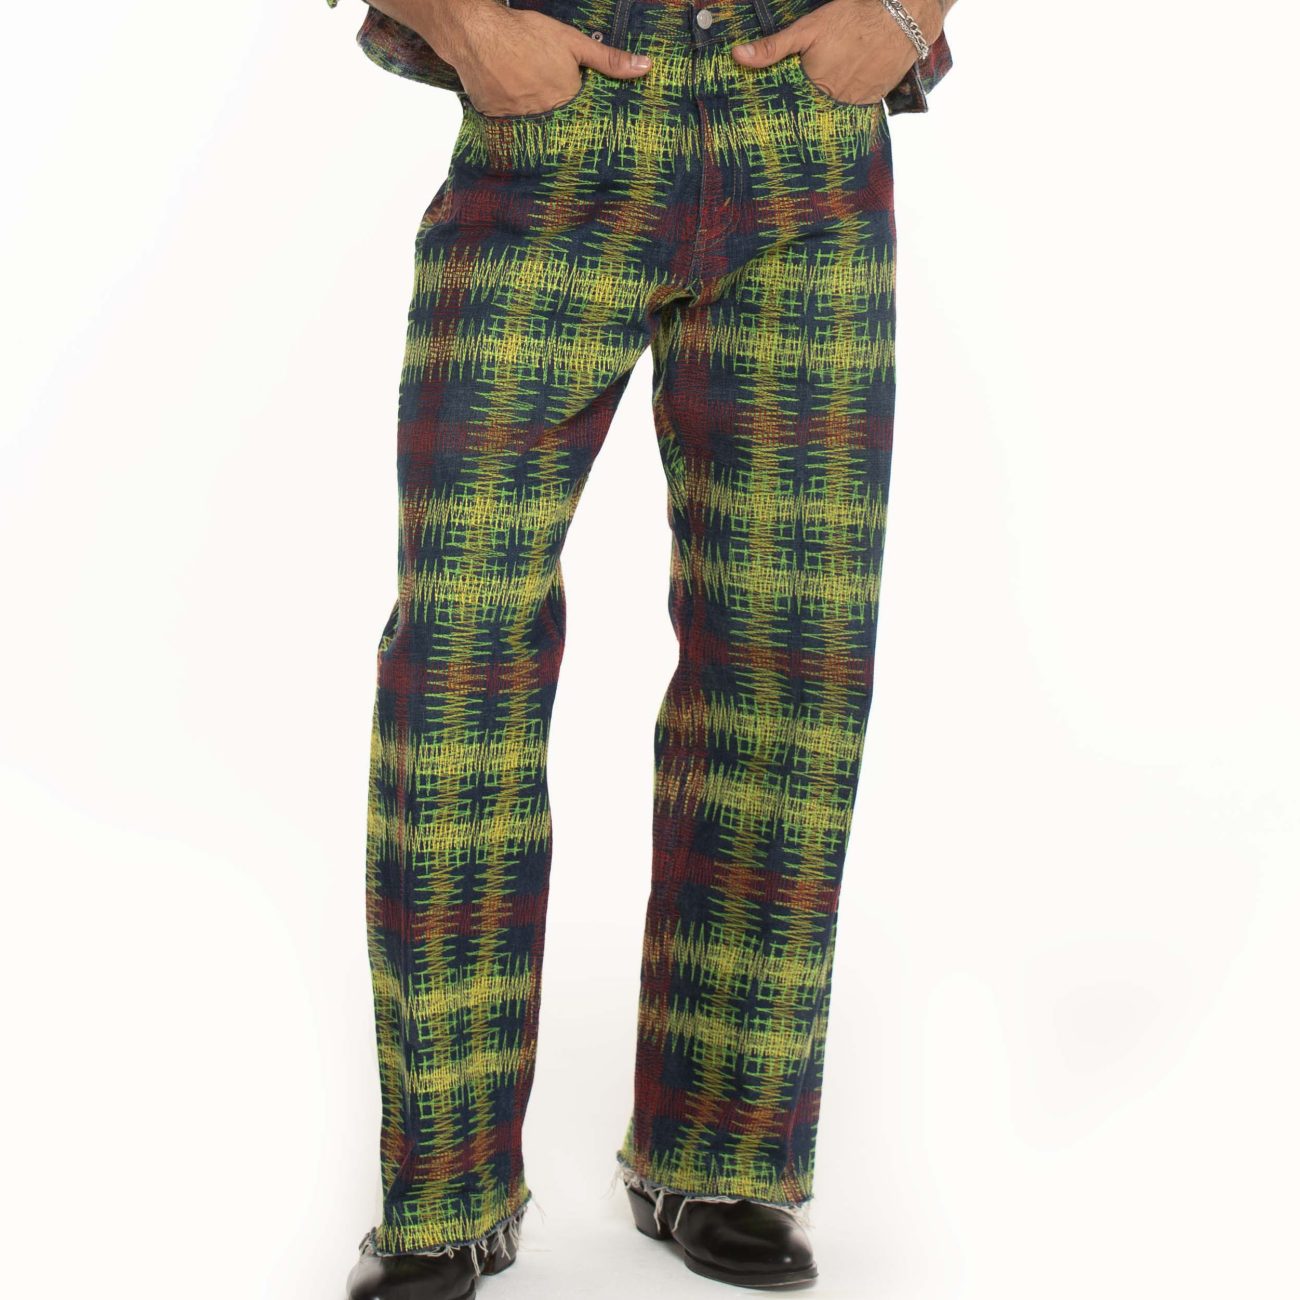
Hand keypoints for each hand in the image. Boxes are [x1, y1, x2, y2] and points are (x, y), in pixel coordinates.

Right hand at [420, 0, 651, 116]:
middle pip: (556, 121)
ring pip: (532, 123)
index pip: (579, 116)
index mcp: (566, 101)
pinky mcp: (495, 119)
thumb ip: (608, 60)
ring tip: (524, 90)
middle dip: (554, 111)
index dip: (577, 109)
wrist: (478, 32)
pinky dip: (508, 111)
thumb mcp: (573, 43)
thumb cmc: (527, 34)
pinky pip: (507, 123)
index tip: (574, 105)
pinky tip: (506, 93)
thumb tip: (645, 68)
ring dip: (531, 112)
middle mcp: (544, 116)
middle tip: (543, 91)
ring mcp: (518, 120)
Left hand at [731, 0, 942, 105]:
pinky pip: (855, 109)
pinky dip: (848, 103)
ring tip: (824, 99)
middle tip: (800, 104)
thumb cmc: (853, 18)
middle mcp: (834, 101)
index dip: (783, 106)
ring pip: (834, 111)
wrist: (903, 18)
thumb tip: (737, 56)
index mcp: (814, 86)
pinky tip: (844, 92)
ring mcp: (855, 103)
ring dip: (827, 107)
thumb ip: (773, 47)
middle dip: (805, 108)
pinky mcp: (873, 100)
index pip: (791, 105)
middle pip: (812, 110)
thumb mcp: (808, 29)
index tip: (769, 116)